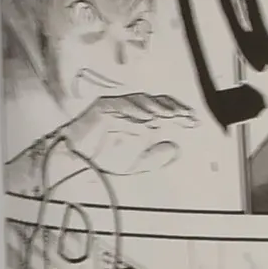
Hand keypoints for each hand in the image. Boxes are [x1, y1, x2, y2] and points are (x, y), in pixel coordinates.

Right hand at [57, 93, 197, 176]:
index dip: (179, 114)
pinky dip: (134, 112)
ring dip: (157, 108)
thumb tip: (176, 148)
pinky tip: (148, 119)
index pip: (162, 110)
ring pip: (140, 102)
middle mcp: (127, 109)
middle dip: (172, 109)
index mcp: (137, 119)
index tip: (194, 121)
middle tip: (186, 117)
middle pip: (154, 102)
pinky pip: (120, 106)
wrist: (73, 166)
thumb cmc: (101, 164)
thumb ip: (154, 158)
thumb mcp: (135, 165)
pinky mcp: (101, 108)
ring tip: (172, 117)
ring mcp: (114, 106)